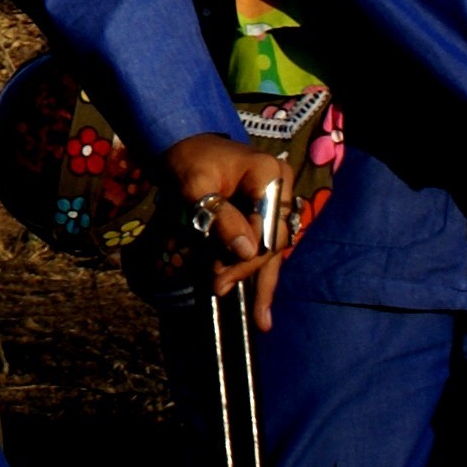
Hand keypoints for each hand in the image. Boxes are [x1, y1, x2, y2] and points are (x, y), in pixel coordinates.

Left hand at [158, 133, 290, 329]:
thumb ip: (220, 216)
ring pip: (273, 251)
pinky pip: (264, 248)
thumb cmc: (188, 159)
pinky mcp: (265, 216)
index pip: (266, 229)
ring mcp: (276, 204)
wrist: (185, 144)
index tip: (218, 278)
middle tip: (219, 291)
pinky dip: (258, 273)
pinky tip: (261, 305)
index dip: (244, 259)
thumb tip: (246, 252)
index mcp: (270, 175)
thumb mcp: (195, 184)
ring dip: (261, 283)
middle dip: (247, 272)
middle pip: (272, 243)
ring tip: (261, 321)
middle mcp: (281, 190)